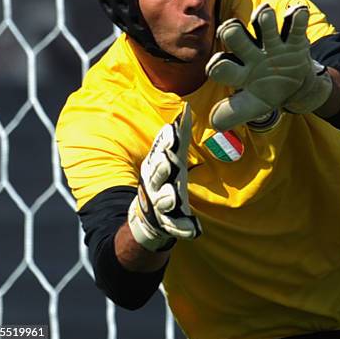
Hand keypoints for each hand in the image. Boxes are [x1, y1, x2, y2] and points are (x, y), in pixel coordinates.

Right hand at [128, 103, 201, 251]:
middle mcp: (155, 185)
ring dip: (167, 198)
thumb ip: (177, 138)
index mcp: (156, 168)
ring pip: (163, 201)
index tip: (171, 131)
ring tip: (172, 196)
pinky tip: (193, 229)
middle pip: (157, 175)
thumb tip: (186, 108)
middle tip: (167, 160)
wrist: (147, 216)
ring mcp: (160, 204)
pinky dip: (183, 228)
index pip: (160, 152)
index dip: (165, 142)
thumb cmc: (161, 179)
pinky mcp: (169, 222)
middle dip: (161, 167)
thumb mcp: (167, 158)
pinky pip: (176, 226)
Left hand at [205, 3, 332, 130]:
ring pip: (263, 23)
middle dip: (231, 32)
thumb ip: (233, 114)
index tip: (217, 68)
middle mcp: (251, 52)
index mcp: (239, 71)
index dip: (217, 66)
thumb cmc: (267, 93)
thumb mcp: (253, 106)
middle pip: (233, 35)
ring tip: (265, 16)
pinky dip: (297, 17)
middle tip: (230, 30)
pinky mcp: (293, 39)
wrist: (295, 86)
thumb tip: (214, 123)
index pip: (221, 65)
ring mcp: (272, 43)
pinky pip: (295, 24)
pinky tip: (298, 13)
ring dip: (263, 17)